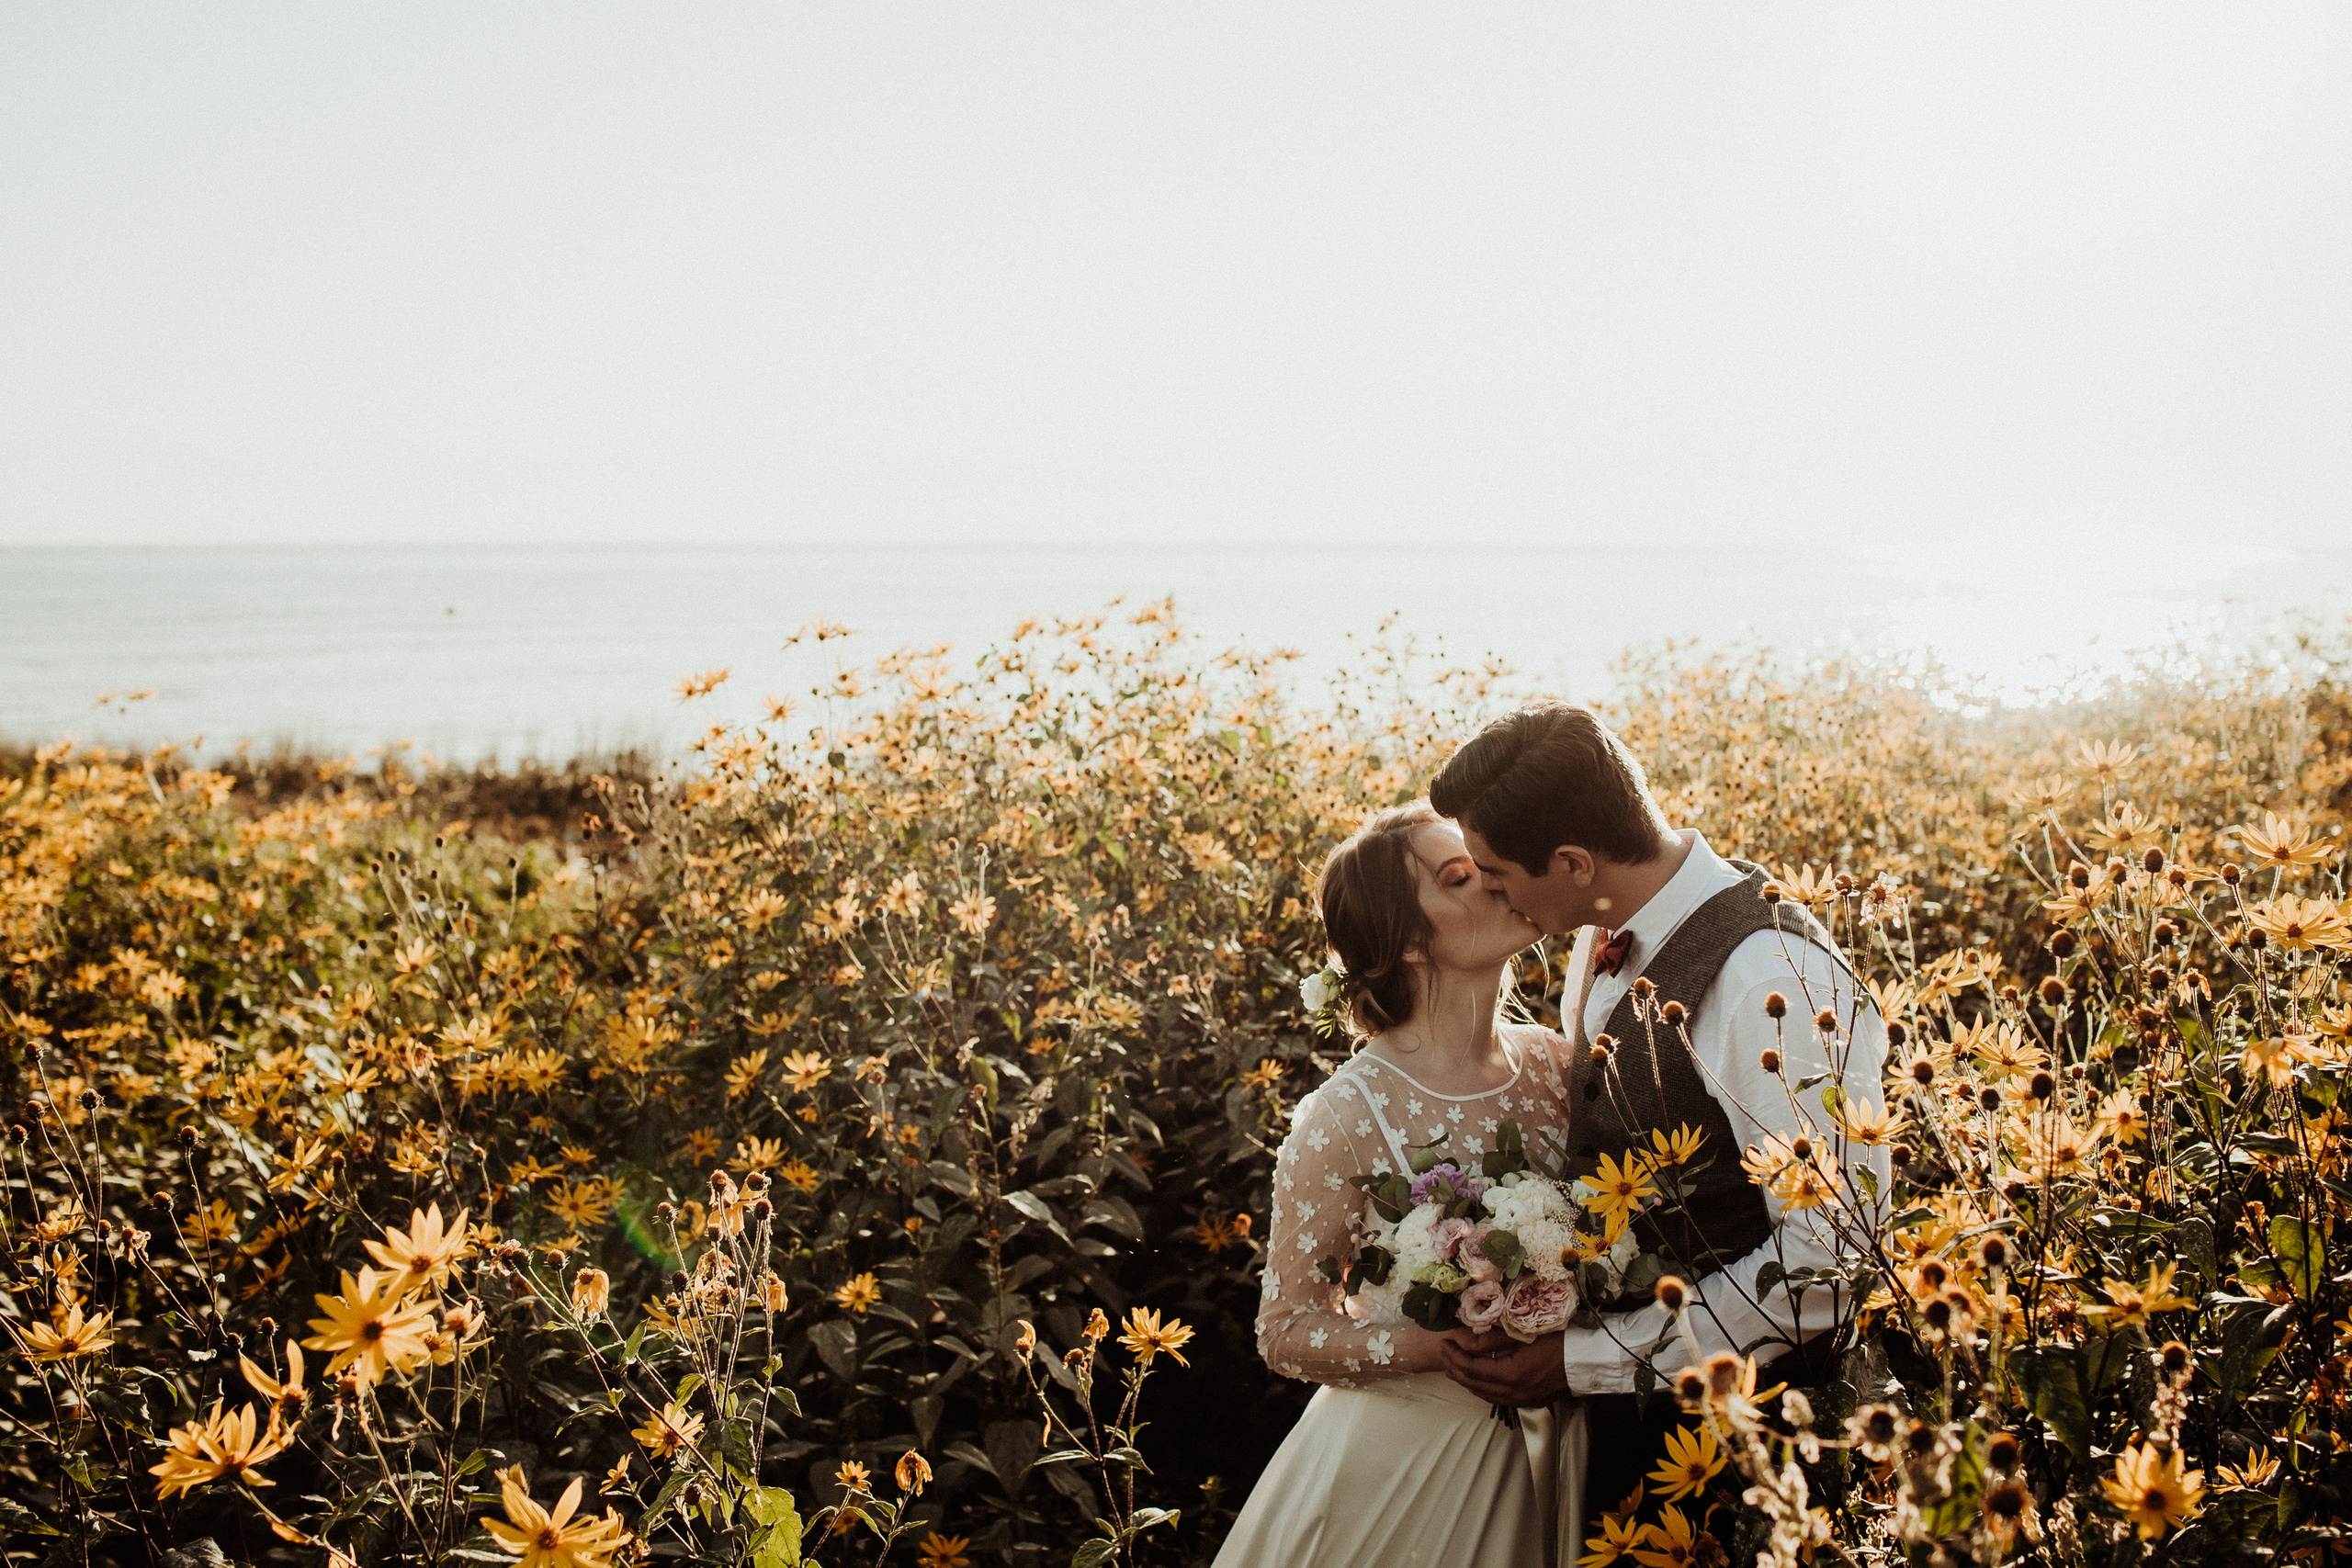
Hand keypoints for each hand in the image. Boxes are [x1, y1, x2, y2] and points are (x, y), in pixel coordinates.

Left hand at [1440, 1327, 1570, 1406]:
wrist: (1587, 1360)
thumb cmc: (1558, 1340)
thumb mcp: (1523, 1332)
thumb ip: (1493, 1339)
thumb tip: (1468, 1344)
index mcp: (1512, 1375)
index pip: (1471, 1369)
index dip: (1454, 1356)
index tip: (1444, 1343)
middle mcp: (1515, 1393)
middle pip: (1474, 1385)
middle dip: (1454, 1369)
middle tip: (1444, 1353)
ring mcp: (1522, 1400)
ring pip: (1484, 1395)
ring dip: (1466, 1380)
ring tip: (1453, 1366)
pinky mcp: (1529, 1401)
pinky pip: (1497, 1398)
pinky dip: (1482, 1388)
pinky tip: (1476, 1378)